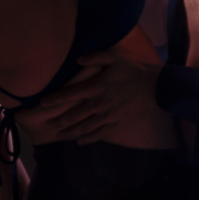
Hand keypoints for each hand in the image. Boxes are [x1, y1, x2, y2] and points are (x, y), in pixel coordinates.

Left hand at [38, 50, 162, 142]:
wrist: (156, 87)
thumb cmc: (134, 69)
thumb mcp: (115, 57)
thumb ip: (95, 57)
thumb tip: (77, 59)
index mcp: (97, 87)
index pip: (70, 94)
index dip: (55, 99)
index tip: (42, 102)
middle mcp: (100, 104)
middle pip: (74, 115)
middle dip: (59, 120)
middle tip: (47, 124)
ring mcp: (108, 116)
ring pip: (84, 127)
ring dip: (70, 132)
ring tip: (58, 135)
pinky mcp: (117, 123)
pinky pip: (100, 134)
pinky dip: (88, 139)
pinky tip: (79, 141)